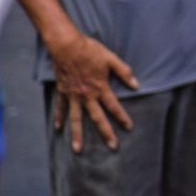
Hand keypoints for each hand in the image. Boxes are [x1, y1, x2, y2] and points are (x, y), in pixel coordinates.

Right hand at [47, 32, 137, 153]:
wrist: (67, 46)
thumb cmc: (90, 50)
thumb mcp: (111, 59)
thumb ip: (124, 72)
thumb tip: (137, 85)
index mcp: (100, 88)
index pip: (114, 106)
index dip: (122, 117)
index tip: (129, 127)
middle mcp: (87, 96)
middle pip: (97, 118)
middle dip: (106, 133)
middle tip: (113, 147)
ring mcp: (73, 96)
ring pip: (76, 119)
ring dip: (77, 135)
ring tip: (78, 149)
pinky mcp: (62, 92)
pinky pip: (60, 108)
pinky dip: (59, 118)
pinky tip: (58, 128)